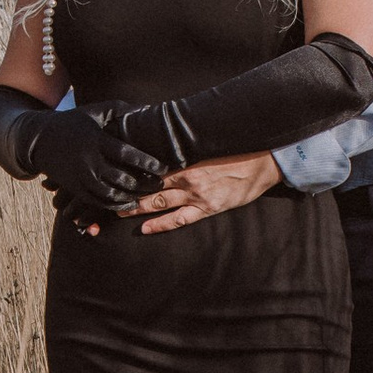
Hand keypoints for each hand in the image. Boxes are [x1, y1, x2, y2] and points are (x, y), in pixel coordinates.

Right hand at [24, 106, 167, 212]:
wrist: (39, 139)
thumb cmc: (73, 122)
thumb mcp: (95, 111)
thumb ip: (121, 110)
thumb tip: (147, 109)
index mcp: (96, 140)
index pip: (126, 154)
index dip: (146, 162)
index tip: (162, 167)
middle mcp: (89, 161)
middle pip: (122, 178)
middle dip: (144, 183)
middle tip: (160, 183)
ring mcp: (81, 176)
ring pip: (111, 194)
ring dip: (132, 197)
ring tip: (146, 194)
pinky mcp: (75, 188)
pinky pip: (98, 202)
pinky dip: (115, 206)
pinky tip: (129, 204)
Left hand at [131, 151, 283, 234]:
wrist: (264, 163)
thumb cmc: (238, 151)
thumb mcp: (210, 144)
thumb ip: (188, 148)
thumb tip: (167, 144)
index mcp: (187, 159)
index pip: (152, 166)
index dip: (133, 171)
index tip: (116, 173)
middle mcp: (188, 178)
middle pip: (151, 185)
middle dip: (128, 191)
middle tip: (108, 195)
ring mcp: (197, 195)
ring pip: (160, 202)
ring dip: (138, 207)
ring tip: (118, 212)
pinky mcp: (208, 208)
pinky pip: (180, 219)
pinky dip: (161, 224)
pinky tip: (145, 228)